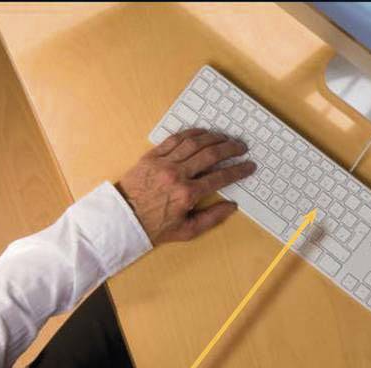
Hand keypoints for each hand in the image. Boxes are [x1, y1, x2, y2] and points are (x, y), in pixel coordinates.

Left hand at [117, 128, 256, 243]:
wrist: (122, 218)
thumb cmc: (154, 227)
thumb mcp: (187, 231)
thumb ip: (212, 218)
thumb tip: (231, 206)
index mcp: (187, 194)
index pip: (221, 177)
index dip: (239, 170)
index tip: (249, 166)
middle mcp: (177, 175)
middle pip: (210, 155)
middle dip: (230, 149)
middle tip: (241, 147)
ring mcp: (163, 163)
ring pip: (194, 143)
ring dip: (213, 138)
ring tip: (225, 138)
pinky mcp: (151, 157)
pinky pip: (174, 139)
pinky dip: (190, 133)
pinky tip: (202, 132)